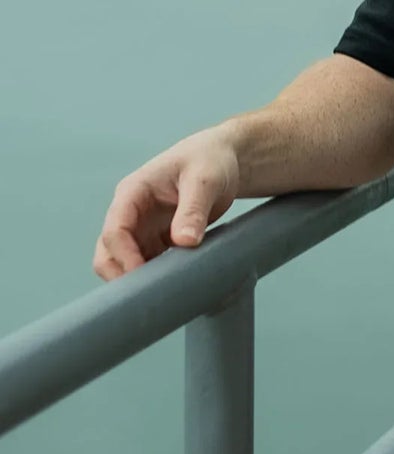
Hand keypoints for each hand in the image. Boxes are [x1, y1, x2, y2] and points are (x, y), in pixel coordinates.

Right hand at [93, 129, 240, 279]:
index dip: (124, 256)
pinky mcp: (157, 239)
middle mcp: (131, 212)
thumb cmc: (211, 159)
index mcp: (133, 192)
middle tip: (149, 294)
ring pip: (123, 262)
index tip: (143, 277)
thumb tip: (183, 242)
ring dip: (138, 279)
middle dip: (121, 274)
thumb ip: (193, 209)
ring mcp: (142, 227)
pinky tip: (172, 286)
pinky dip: (154, 276)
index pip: (115, 229)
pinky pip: (146, 263)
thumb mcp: (205, 179)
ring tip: (163, 293)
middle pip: (108, 252)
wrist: (225, 158)